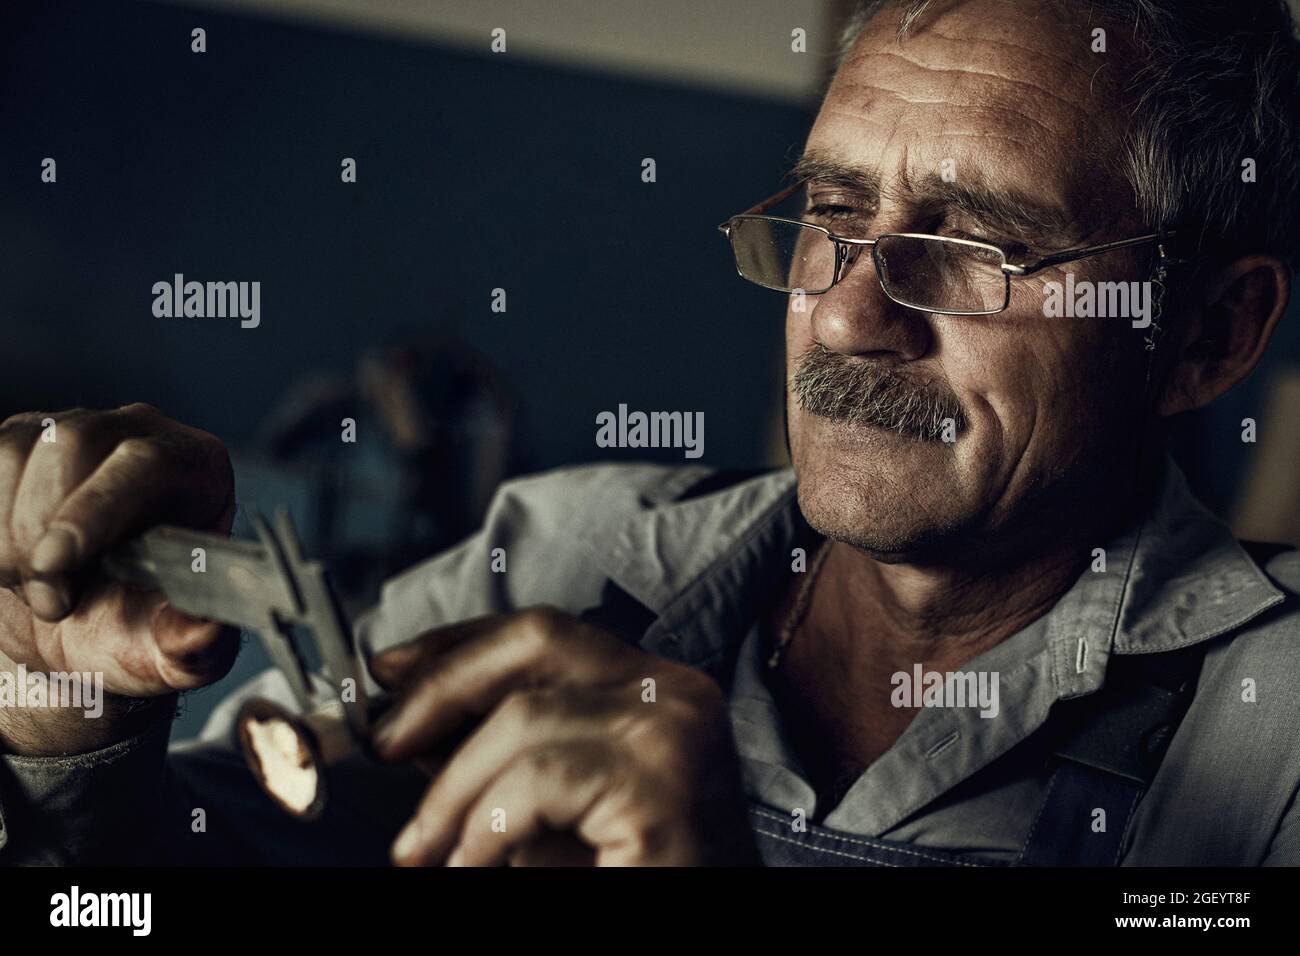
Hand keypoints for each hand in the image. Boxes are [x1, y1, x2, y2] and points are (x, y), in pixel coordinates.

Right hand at [0, 404, 238, 752]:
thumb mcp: (169, 649)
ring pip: (16, 450)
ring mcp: (73, 429)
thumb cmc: (134, 629)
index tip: (54, 564)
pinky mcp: (17, 442)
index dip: (96, 508)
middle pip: (72, 443)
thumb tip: (207, 628)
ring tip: (34, 585)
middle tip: (52, 602)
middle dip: (40, 529)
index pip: (147, 462)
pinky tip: (8, 565)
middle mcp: (139, 433)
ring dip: (6, 533)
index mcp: (197, 469)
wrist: (74, 627)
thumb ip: (192, 642)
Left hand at [370, 606, 759, 866]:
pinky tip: (469, 865)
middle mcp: (677, 692)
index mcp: (656, 686)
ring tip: (422, 849)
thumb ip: (496, 757)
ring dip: (451, 788)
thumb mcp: (550, 805)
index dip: (458, 643)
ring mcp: (675, 733)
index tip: (391, 668)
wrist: (701, 929)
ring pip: (524, 716)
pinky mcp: (662, 788)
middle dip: (441, 684)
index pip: (545, 632)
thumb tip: (411, 720)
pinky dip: (483, 825)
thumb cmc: (629, 874)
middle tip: (383, 742)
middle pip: (536, 640)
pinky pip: (538, 782)